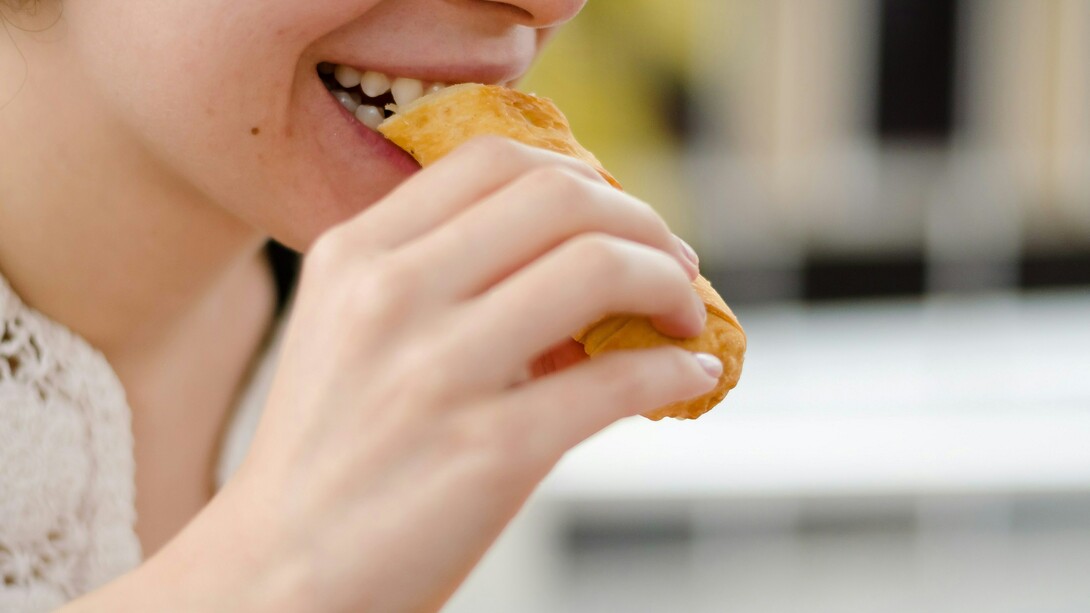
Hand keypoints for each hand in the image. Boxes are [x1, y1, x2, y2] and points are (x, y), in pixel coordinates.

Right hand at [160, 137, 720, 612]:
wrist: (278, 572)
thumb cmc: (328, 452)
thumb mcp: (346, 329)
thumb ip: (432, 271)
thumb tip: (569, 247)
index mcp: (356, 255)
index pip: (493, 160)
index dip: (581, 175)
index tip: (618, 213)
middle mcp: (390, 296)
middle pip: (559, 197)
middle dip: (642, 221)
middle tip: (672, 260)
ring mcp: (438, 373)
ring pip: (598, 267)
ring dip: (670, 284)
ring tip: (683, 314)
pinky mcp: (489, 452)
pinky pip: (617, 381)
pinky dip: (674, 370)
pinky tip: (686, 377)